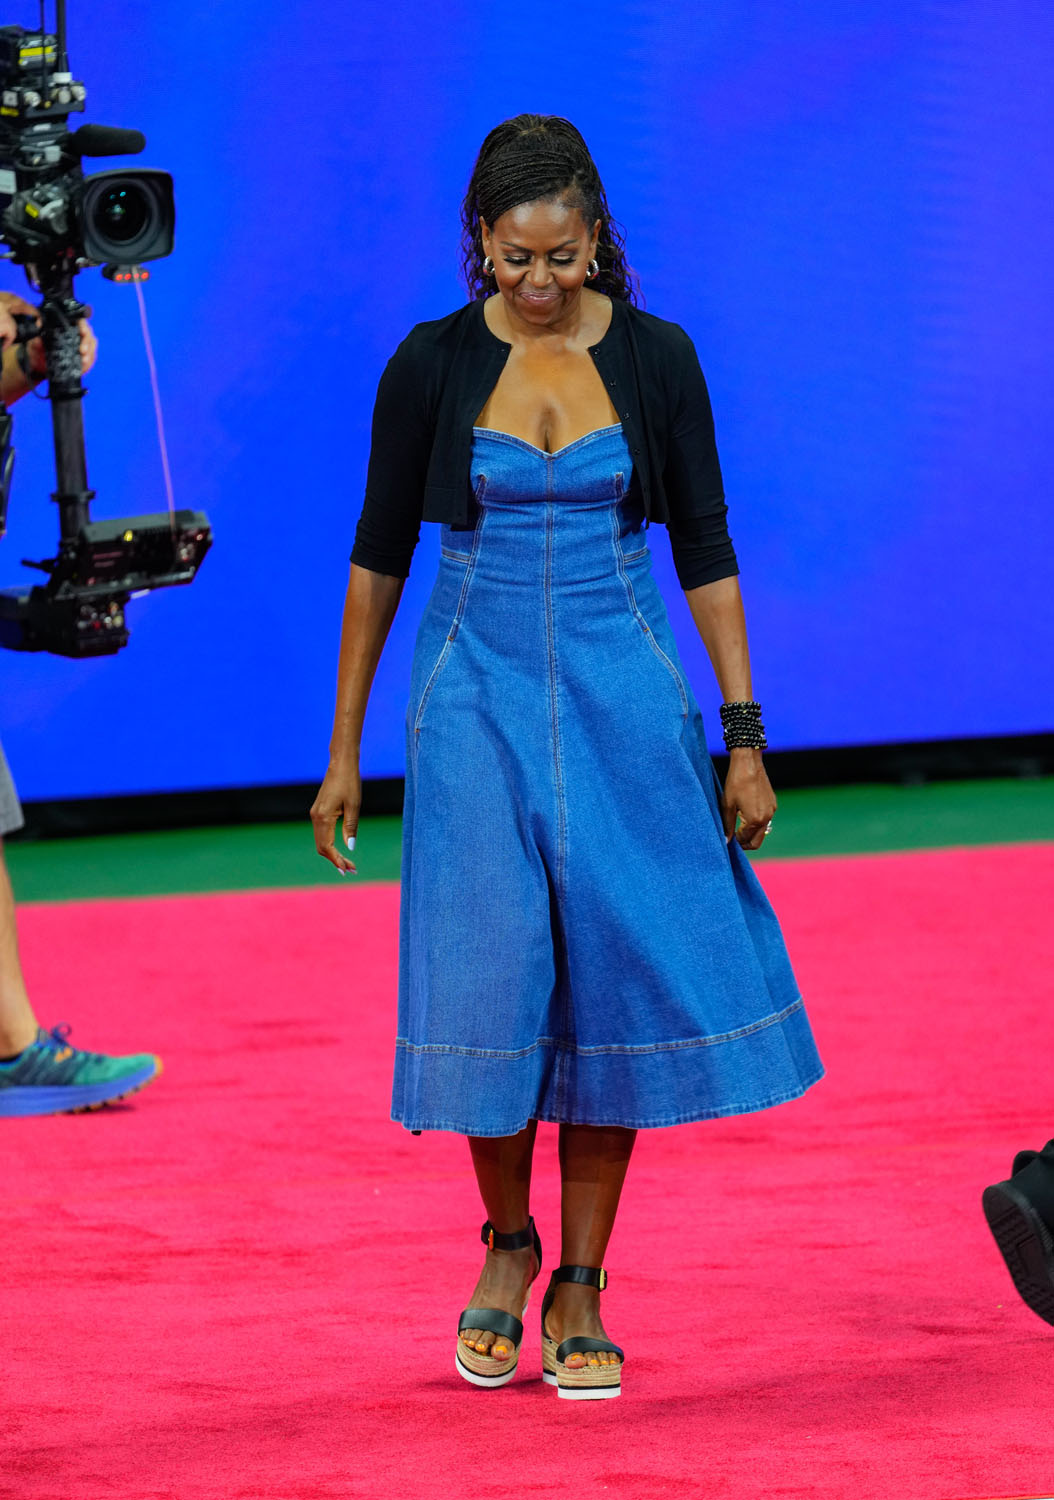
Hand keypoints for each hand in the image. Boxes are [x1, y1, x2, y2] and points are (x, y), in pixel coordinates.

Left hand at [0, 293, 96, 376]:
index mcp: (66, 326)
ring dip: (90, 353)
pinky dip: (89, 362)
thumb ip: (37, 335)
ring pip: (91, 346)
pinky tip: (84, 365)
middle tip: (82, 351)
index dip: (83, 325)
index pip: (79, 321)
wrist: (38, 364)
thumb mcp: (34, 343)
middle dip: (87, 342)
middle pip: (88, 334)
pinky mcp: (83, 357)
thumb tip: (39, 324)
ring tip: (83, 360)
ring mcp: (81, 346)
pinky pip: (90, 358)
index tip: (82, 332)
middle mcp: (76, 334)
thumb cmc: (38, 350)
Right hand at [310, 760, 360, 874]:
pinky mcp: (318, 811)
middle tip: (351, 870)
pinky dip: (329, 844)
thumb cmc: (350, 782)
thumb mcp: (354, 806)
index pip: (327, 847)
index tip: (347, 870)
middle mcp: (315, 817)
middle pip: (322, 847)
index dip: (336, 860)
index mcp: (323, 817)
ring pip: (320, 842)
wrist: (341, 763)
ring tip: (348, 863)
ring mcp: (315, 814)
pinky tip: (340, 850)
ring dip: (332, 854)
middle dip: (335, 860)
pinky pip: (321, 834)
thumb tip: (350, 848)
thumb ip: (351, 827)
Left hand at [720, 748, 776, 850]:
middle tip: (733, 838)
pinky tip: (745, 813)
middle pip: (757, 841)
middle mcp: (767, 818)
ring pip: (762, 830)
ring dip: (751, 832)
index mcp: (755, 820)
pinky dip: (756, 822)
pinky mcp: (773, 803)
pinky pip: (765, 819)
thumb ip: (728, 825)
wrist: (748, 763)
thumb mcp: (727, 805)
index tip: (727, 838)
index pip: (745, 840)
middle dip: (745, 842)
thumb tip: (726, 841)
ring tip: (737, 825)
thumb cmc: (735, 783)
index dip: (735, 842)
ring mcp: (772, 810)